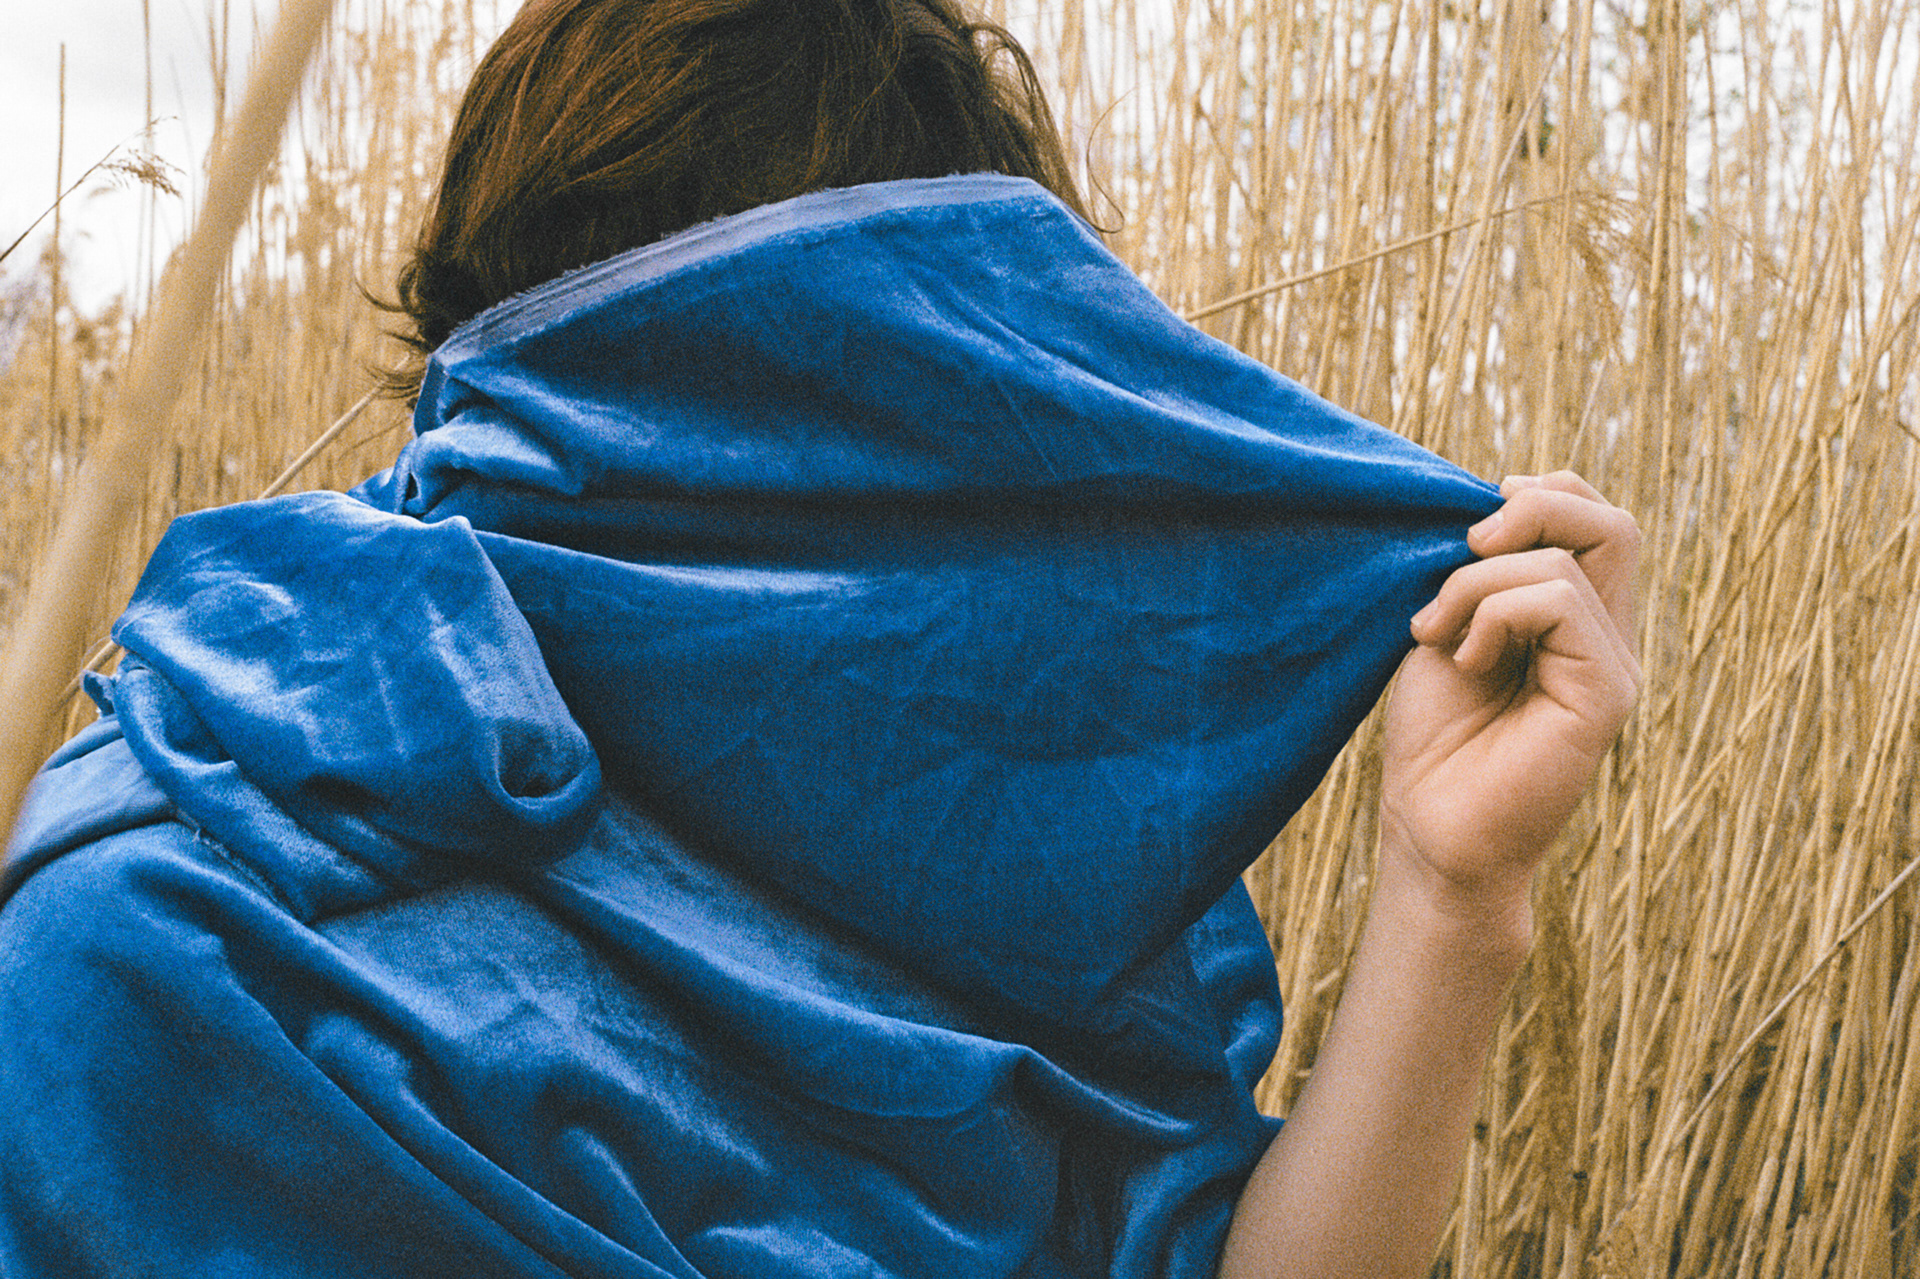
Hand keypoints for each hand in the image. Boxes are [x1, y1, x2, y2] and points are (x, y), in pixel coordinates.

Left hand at [1381, 471, 1640, 917]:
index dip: (1538, 495)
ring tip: (1437, 634)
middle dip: (1530, 509)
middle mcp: (1607, 638)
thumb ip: (1483, 571)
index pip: (1594, 517)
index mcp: (1576, 619)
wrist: (1428, 827)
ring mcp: (1613, 666)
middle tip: (1463, 546)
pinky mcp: (1605, 695)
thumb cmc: (1432, 737)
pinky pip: (1561, 603)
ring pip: (1572, 558)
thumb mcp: (1449, 627)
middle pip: (1611, 522)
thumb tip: (1499, 500)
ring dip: (1478, 582)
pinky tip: (1465, 660)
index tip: (1464, 527)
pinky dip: (1495, 613)